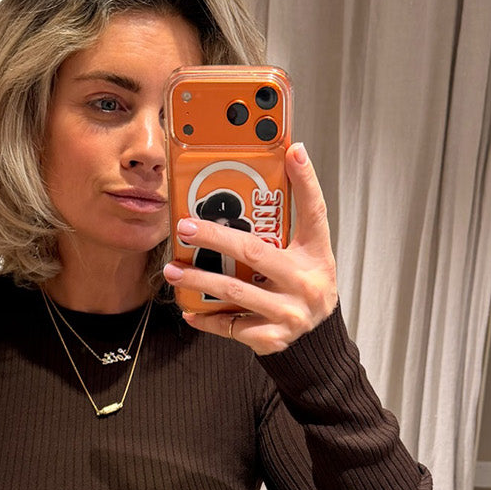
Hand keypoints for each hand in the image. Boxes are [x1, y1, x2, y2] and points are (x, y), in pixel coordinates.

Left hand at [162, 142, 337, 354]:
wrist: (316, 338)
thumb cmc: (304, 285)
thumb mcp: (308, 251)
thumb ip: (293, 216)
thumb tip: (289, 158)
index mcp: (315, 255)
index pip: (314, 211)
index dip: (306, 181)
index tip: (293, 151)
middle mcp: (305, 283)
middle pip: (254, 253)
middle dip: (215, 238)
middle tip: (185, 228)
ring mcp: (288, 313)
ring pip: (235, 292)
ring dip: (199, 280)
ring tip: (174, 270)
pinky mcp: (271, 338)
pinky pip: (231, 326)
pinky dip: (206, 318)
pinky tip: (188, 308)